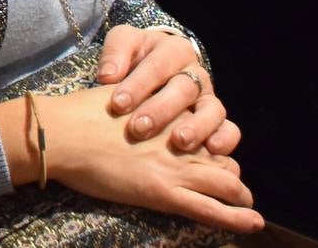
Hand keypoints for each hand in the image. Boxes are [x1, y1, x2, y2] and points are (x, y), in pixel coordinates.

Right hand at [2, 86, 262, 236]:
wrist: (64, 133)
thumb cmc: (81, 112)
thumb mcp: (119, 94)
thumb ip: (139, 100)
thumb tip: (137, 104)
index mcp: (170, 111)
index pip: (209, 127)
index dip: (215, 143)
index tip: (213, 153)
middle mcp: (179, 136)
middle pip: (222, 154)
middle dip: (230, 172)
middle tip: (233, 186)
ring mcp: (174, 165)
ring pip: (226, 182)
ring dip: (240, 195)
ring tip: (248, 206)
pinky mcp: (164, 191)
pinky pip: (211, 208)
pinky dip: (236, 218)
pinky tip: (254, 222)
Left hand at [96, 26, 232, 153]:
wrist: (150, 69)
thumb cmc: (133, 58)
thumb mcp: (123, 44)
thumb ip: (115, 53)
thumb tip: (108, 76)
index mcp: (174, 50)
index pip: (158, 64)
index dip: (139, 84)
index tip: (117, 104)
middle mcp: (196, 74)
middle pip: (184, 89)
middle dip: (161, 110)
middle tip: (138, 128)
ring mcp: (209, 98)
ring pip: (212, 110)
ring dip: (197, 127)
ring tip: (179, 142)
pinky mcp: (218, 122)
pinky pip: (230, 129)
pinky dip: (224, 139)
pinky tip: (212, 151)